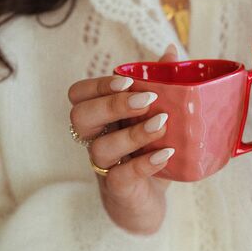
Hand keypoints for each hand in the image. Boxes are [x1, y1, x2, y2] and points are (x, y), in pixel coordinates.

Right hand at [68, 44, 177, 233]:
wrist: (150, 199)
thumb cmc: (149, 149)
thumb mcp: (155, 114)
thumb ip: (160, 83)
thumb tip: (171, 51)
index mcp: (102, 117)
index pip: (80, 95)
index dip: (98, 85)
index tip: (128, 81)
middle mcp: (96, 139)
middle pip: (80, 117)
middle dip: (111, 105)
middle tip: (146, 100)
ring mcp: (104, 166)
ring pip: (100, 148)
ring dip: (132, 134)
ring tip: (162, 124)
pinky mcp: (118, 189)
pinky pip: (120, 177)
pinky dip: (144, 164)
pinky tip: (167, 153)